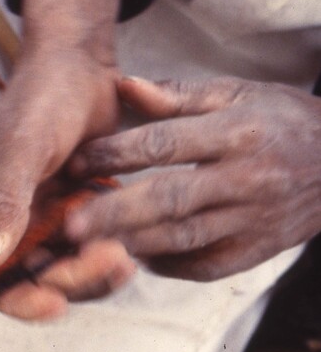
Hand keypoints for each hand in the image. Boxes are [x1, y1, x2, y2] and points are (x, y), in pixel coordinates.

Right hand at [0, 0, 130, 317]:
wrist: (77, 62)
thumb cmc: (40, 96)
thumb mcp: (21, 146)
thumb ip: (3, 202)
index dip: (22, 300)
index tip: (57, 303)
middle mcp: (15, 221)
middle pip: (40, 281)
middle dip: (76, 280)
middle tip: (114, 260)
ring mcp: (50, 216)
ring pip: (73, 268)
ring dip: (98, 269)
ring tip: (128, 252)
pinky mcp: (82, 208)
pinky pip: (97, 245)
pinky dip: (115, 247)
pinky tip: (137, 234)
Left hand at [66, 76, 320, 280]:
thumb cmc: (280, 120)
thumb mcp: (236, 92)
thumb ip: (176, 94)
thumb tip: (122, 86)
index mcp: (237, 132)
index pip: (165, 145)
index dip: (116, 155)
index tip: (77, 163)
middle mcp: (247, 179)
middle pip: (170, 199)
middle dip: (115, 213)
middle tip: (70, 224)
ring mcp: (255, 220)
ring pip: (184, 238)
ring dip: (132, 244)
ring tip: (88, 246)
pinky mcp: (259, 251)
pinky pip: (206, 265)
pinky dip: (168, 265)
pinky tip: (134, 256)